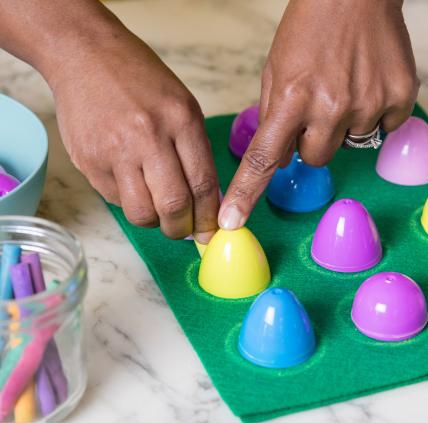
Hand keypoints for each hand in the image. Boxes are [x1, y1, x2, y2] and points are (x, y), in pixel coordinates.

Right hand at [49, 26, 219, 241]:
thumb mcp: (183, 105)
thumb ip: (196, 151)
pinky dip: (130, 202)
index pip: (202, 184)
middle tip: (186, 230)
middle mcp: (148, 137)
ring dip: (155, 221)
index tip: (211, 230)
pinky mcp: (89, 162)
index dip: (209, 217)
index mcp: (181, 120)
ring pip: (141, 213)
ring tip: (159, 209)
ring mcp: (114, 151)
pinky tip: (133, 184)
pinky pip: (116, 201)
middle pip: (173, 206)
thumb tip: (207, 200)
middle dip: (183, 229)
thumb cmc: (140, 79)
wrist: (84, 54)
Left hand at [219, 0, 417, 228]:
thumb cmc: (310, 28)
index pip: (264, 158)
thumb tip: (279, 160)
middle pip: (315, 158)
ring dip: (344, 124)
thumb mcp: (277, 69)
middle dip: (312, 139)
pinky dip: (375, 113)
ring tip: (345, 85)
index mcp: (292, 97)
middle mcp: (331, 106)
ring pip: (350, 144)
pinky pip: (383, 128)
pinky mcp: (400, 99)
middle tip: (318, 104)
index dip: (246, 192)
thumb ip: (274, 117)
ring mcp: (369, 104)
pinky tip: (369, 83)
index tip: (232, 221)